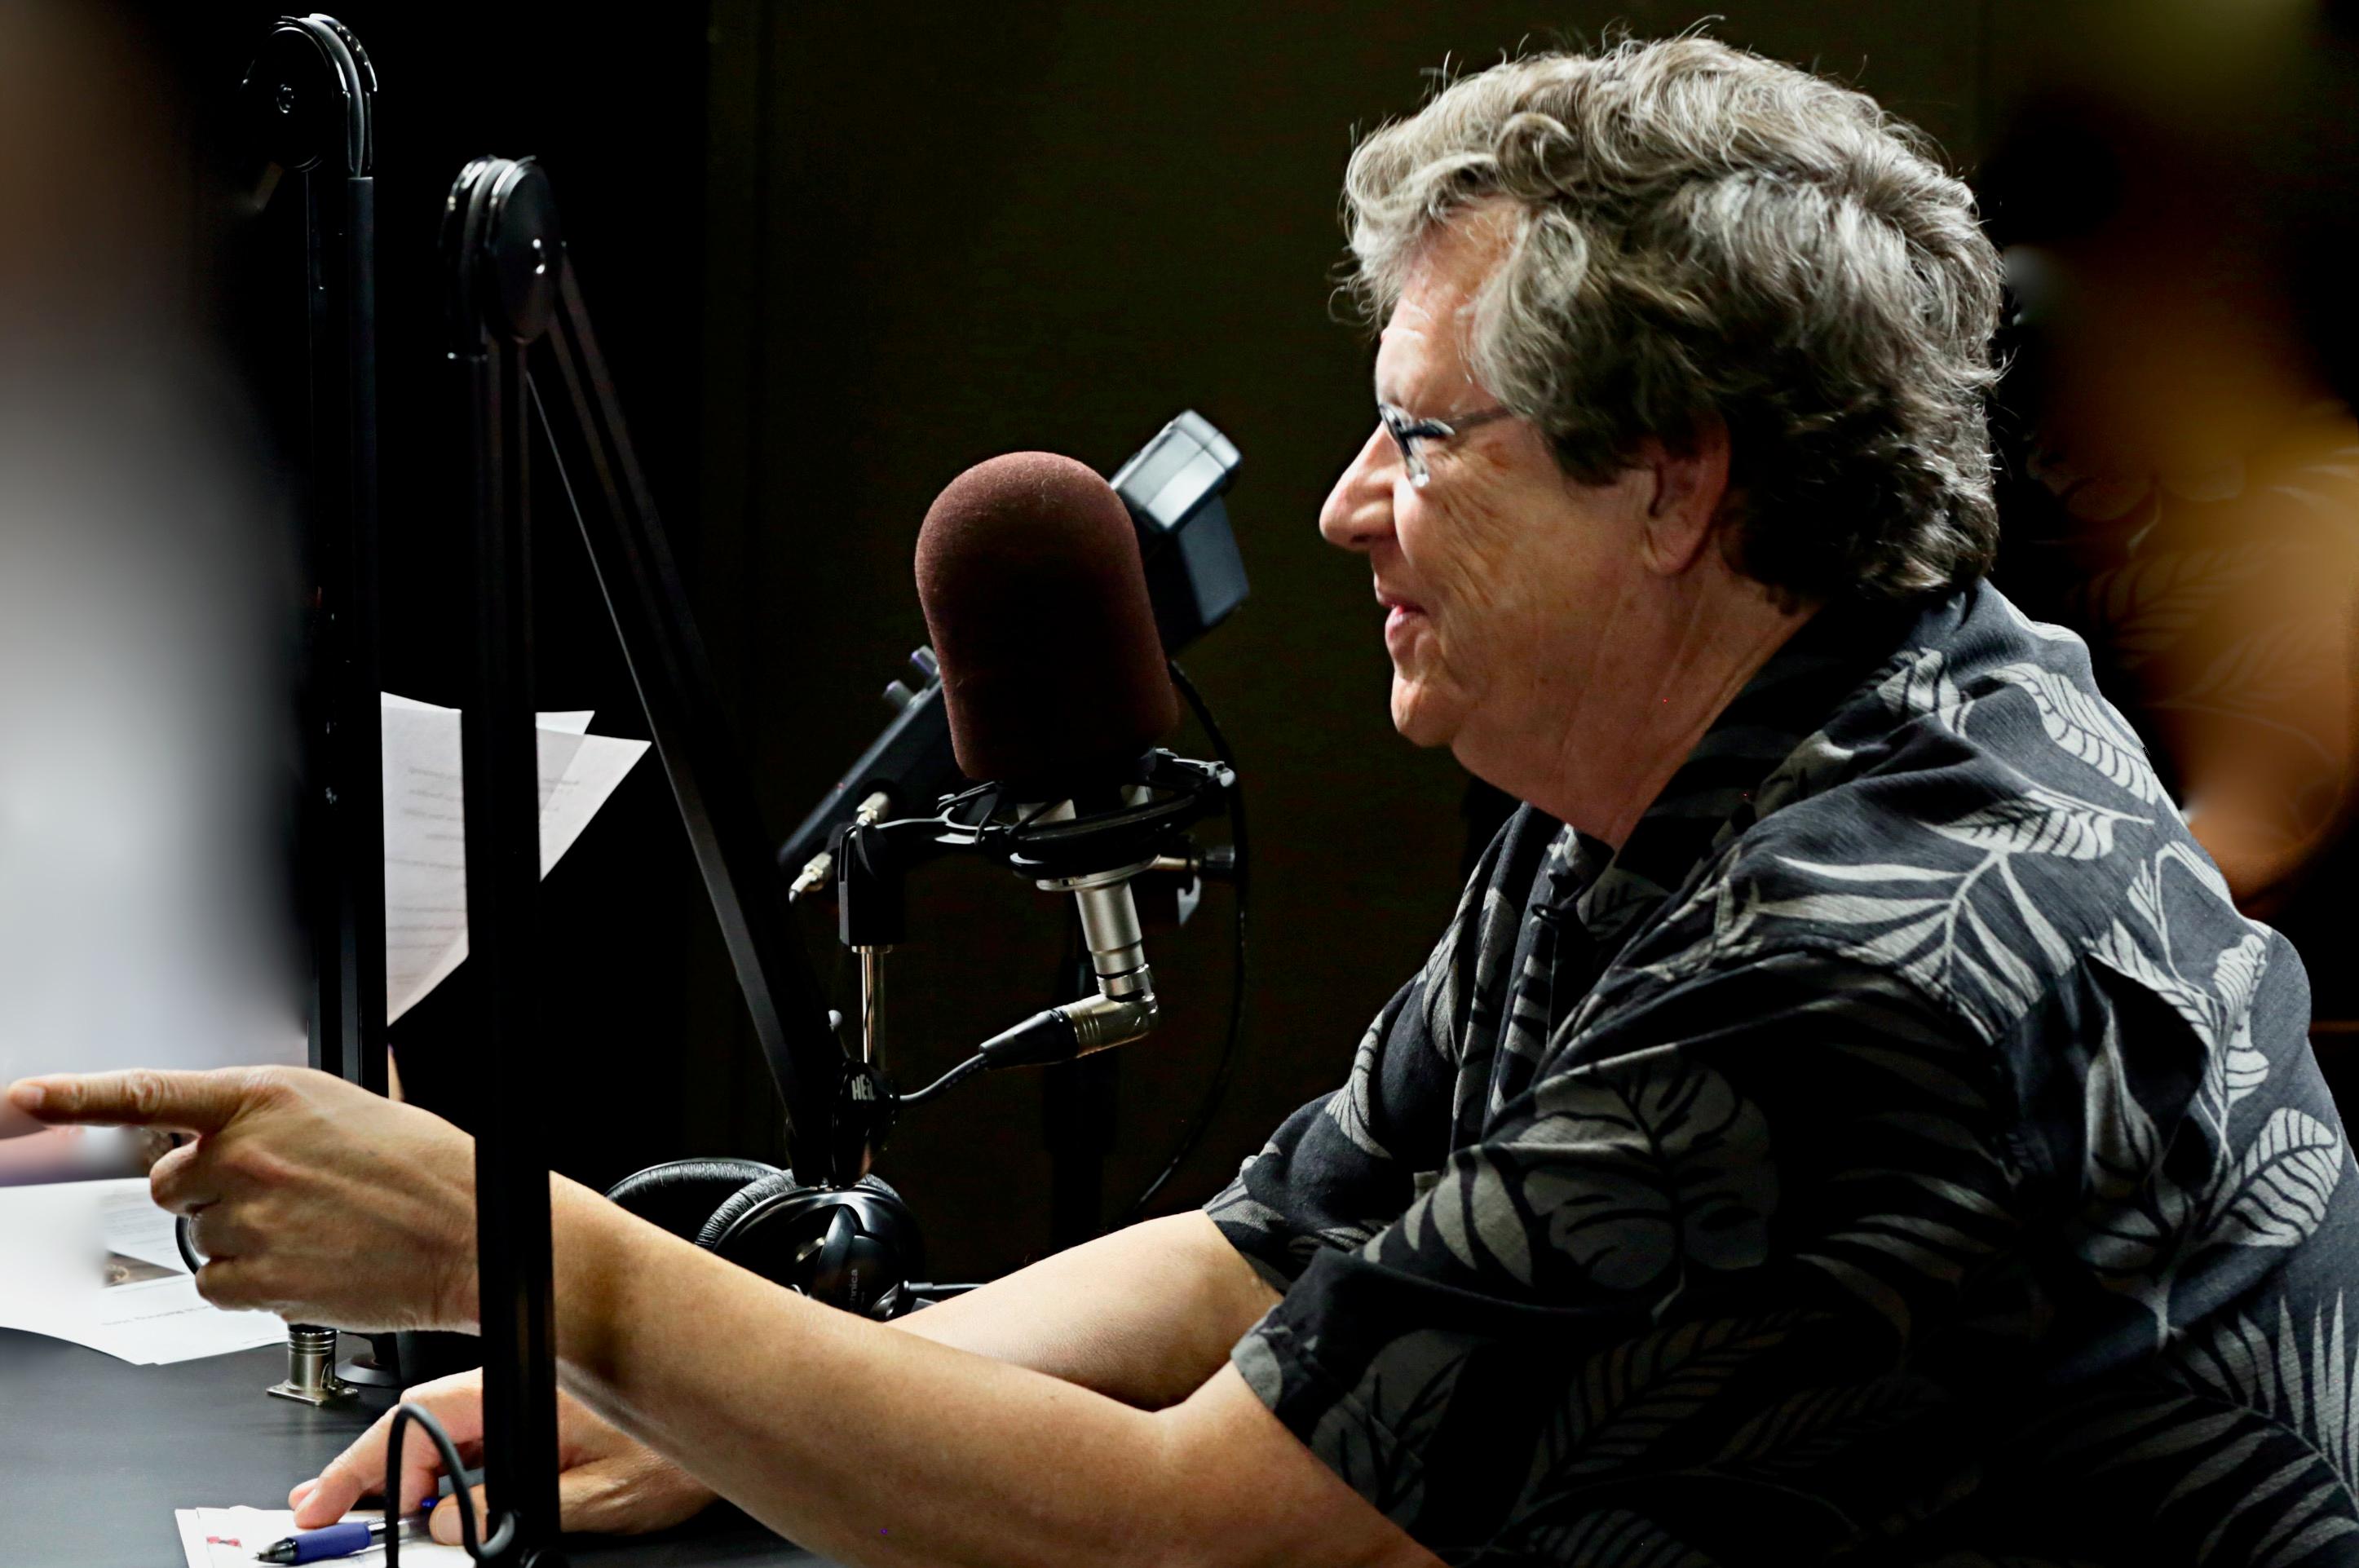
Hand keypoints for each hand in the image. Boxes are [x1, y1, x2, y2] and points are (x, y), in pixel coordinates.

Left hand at [4, 1065, 478, 1330]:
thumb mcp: (350, 1111)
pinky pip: (217, 1286)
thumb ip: (276, 1118)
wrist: (470, 1231)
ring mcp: (247, 1218)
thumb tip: (238, 1132)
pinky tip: (307, 1265)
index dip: (77, 1096)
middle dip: (208, 1193)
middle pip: (168, 1182)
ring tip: (312, 1233)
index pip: (149, 1093)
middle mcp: (247, 1153)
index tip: (28, 1097)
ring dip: (241, 1240)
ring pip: (198, 1238)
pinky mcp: (256, 1279)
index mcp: (268, 1098)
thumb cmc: (426, 1169)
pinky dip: (253, 1285)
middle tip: (275, 1200)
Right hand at [291, 1370, 715, 1541]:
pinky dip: (439, 1471)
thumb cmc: (678, 1446)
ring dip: (401, 1472)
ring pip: (443, 1434)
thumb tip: (447, 1521)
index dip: (364, 1463)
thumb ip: (511, 1507)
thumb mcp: (596, 1494)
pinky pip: (474, 1441)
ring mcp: (527, 1404)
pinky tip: (424, 1500)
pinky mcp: (541, 1420)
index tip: (327, 1501)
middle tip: (319, 1512)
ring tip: (359, 1511)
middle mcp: (517, 1390)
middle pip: (417, 1425)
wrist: (731, 1408)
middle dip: (364, 1468)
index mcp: (520, 1393)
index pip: (417, 1420)